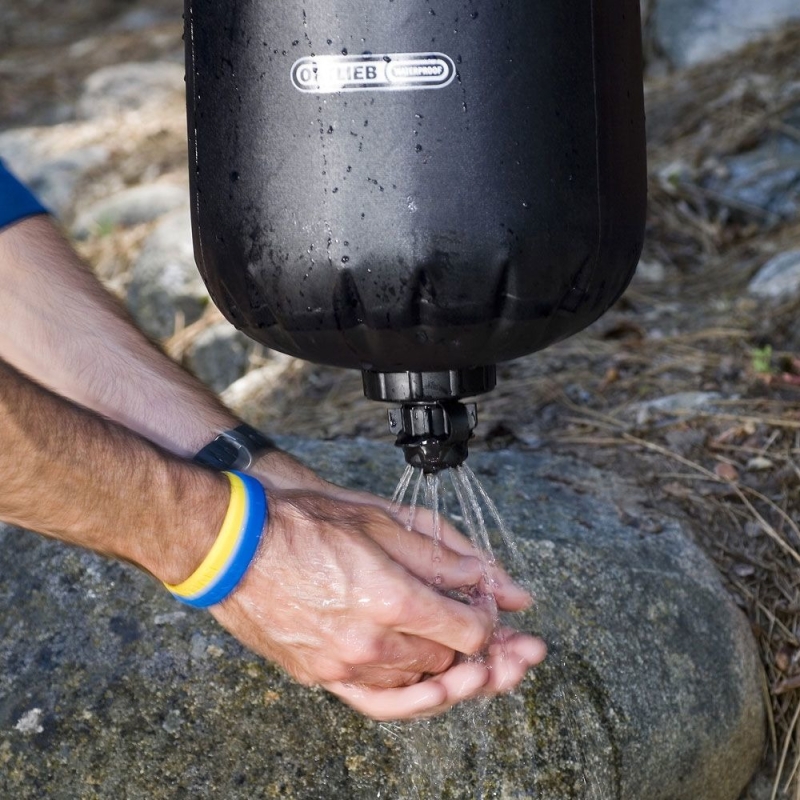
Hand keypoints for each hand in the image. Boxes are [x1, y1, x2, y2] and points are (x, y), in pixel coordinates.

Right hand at [211, 450, 546, 719]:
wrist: (232, 546)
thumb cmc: (302, 523)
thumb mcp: (379, 521)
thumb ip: (440, 556)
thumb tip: (492, 579)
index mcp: (390, 598)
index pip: (468, 631)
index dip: (490, 620)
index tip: (489, 606)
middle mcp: (370, 643)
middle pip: (448, 660)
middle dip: (480, 649)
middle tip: (498, 637)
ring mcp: (342, 666)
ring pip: (419, 686)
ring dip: (451, 673)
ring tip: (481, 667)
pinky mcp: (320, 677)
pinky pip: (379, 704)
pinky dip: (413, 698)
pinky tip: (435, 690)